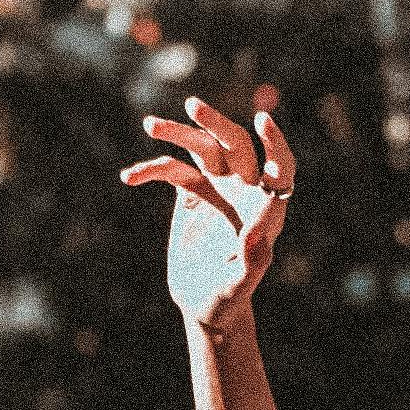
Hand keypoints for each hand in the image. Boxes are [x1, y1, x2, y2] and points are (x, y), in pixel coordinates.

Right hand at [123, 88, 294, 330]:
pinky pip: (171, 169)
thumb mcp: (239, 284)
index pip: (280, 167)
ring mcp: (216, 186)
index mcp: (266, 208)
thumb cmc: (228, 298)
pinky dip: (150, 169)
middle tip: (192, 106)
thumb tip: (256, 228)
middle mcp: (244, 189)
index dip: (274, 143)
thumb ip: (252, 259)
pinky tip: (129, 177)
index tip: (261, 120)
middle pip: (235, 144)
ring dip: (177, 133)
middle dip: (215, 124)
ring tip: (150, 125)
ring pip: (201, 147)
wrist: (202, 302)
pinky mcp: (190, 192)